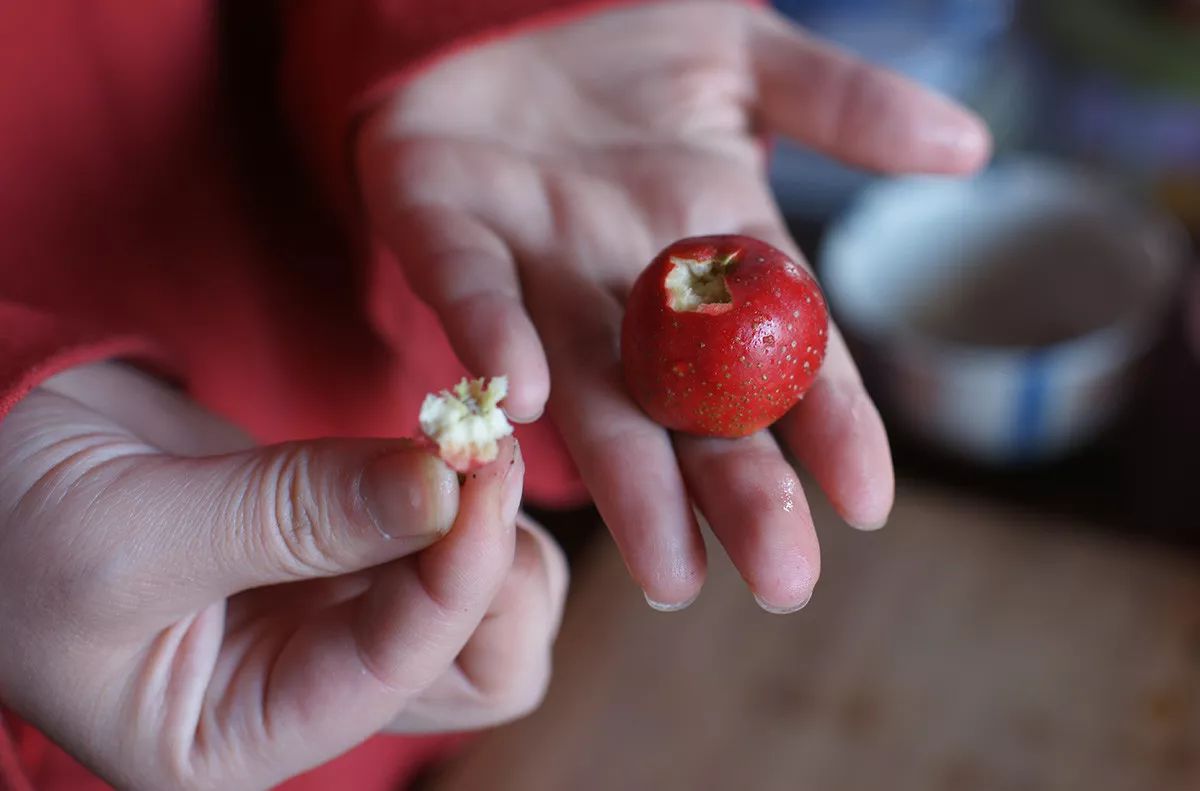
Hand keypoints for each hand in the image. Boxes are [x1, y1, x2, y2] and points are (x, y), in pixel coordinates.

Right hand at [0, 363, 565, 789]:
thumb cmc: (6, 525)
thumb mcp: (129, 536)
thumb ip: (292, 517)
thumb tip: (442, 488)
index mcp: (241, 737)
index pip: (395, 674)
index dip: (452, 575)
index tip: (473, 467)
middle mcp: (305, 687)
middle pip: (475, 667)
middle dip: (495, 570)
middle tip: (481, 457)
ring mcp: (331, 611)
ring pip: (481, 607)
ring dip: (493, 530)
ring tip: (465, 446)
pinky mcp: (341, 539)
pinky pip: (443, 538)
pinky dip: (460, 493)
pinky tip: (438, 441)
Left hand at [358, 1, 990, 610]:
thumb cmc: (624, 40)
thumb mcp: (747, 61)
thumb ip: (845, 104)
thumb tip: (969, 148)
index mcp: (710, 250)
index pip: (783, 351)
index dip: (828, 423)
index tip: (868, 504)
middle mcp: (628, 287)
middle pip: (691, 406)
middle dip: (737, 491)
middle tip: (782, 581)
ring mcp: (534, 268)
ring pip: (589, 387)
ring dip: (627, 475)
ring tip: (671, 567)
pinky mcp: (441, 230)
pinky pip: (466, 293)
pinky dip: (495, 343)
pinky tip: (529, 402)